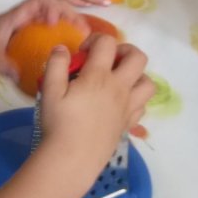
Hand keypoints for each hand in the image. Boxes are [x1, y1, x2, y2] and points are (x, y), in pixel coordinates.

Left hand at [0, 0, 88, 79]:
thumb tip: (15, 75)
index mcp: (19, 13)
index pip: (39, 0)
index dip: (50, 6)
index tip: (52, 22)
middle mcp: (30, 14)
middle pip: (55, 4)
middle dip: (70, 13)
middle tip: (82, 29)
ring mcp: (34, 21)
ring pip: (59, 13)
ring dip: (73, 20)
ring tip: (86, 34)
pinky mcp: (37, 30)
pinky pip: (56, 26)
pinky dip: (68, 31)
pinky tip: (77, 45)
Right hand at [39, 35, 154, 173]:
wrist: (73, 158)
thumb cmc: (59, 123)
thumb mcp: (49, 91)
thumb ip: (56, 65)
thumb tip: (62, 48)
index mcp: (98, 76)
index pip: (107, 43)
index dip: (94, 40)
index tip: (81, 53)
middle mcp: (119, 87)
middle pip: (138, 57)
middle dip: (123, 51)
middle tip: (106, 61)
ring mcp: (128, 106)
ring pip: (148, 81)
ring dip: (135, 75)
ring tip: (117, 80)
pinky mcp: (129, 122)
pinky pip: (143, 103)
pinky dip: (135, 97)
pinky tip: (118, 102)